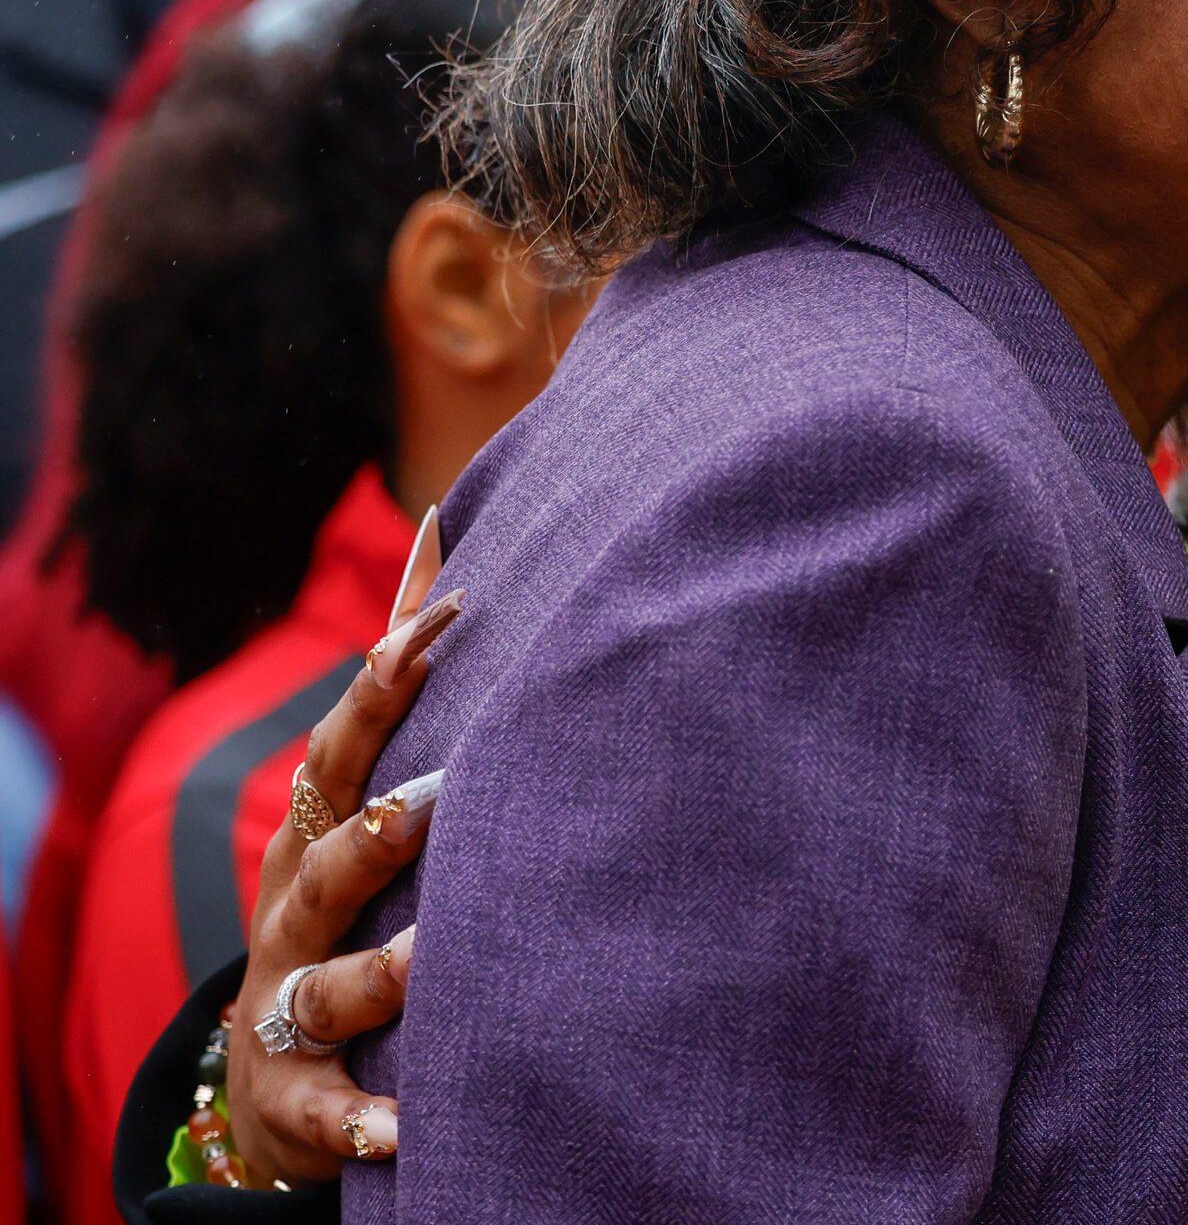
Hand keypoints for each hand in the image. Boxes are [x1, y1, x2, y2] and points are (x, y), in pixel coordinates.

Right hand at [220, 507, 462, 1183]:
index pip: (353, 739)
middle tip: (435, 800)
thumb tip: (450, 517)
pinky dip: (364, 1120)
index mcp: (320, 823)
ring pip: (331, 981)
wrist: (271, 1071)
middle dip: (375, 827)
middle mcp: (297, 904)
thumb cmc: (346, 896)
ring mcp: (291, 996)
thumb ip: (405, 667)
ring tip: (432, 962)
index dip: (394, 675)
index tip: (455, 613)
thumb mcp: (361, 785)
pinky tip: (405, 1131)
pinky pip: (330, 1109)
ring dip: (383, 970)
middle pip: (329, 856)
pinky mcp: (304, 1092)